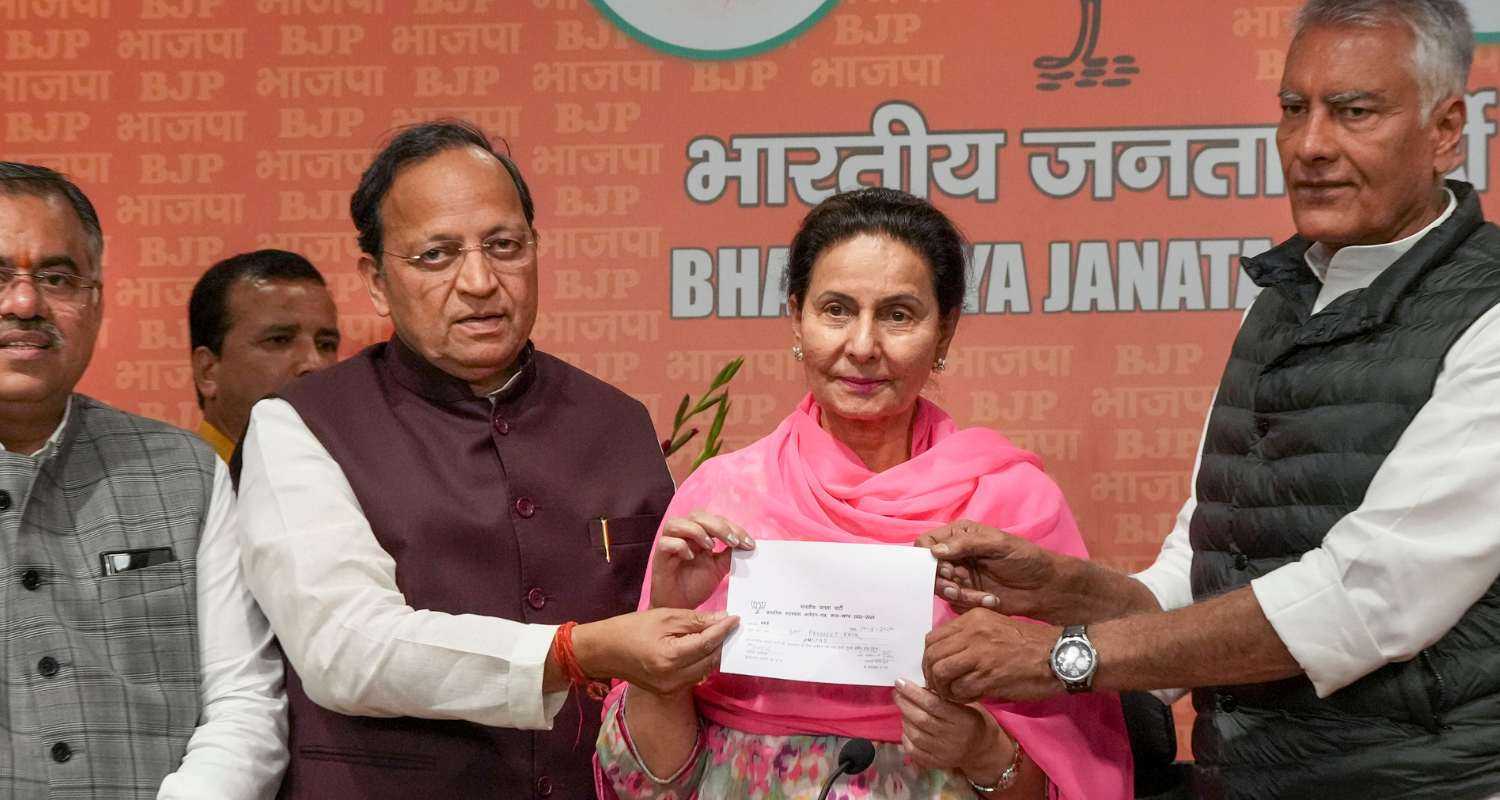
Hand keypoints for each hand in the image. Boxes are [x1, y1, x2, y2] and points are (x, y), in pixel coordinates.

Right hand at [574, 608, 738, 694]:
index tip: (735, 618)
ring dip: (714, 653)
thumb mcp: (663, 617)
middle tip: (730, 625)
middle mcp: (673, 678)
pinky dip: (701, 662)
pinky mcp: (668, 692)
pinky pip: (693, 676)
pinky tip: (703, 648)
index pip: (707, 643)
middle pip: (710, 660)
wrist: (603, 651)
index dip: (723, 630)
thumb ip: (694, 620)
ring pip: (704, 670)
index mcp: (670, 658)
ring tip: (720, 635)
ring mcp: (671, 688)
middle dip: (722, 642)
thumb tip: (721, 619)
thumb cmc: (630, 628)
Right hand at [649, 512, 753, 609]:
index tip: (750, 544)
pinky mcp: (659, 557)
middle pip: (697, 515)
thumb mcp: (718, 569)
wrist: (680, 608)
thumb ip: (729, 554)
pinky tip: (690, 557)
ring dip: (697, 531)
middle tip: (733, 541)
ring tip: (711, 547)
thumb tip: (747, 544)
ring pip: (677, 523)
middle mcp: (683, 535)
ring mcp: (669, 544)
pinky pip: (665, 542)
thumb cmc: (695, 586)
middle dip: (719, 526)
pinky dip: (679, 546)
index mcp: (698, 535)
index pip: (715, 519)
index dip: (733, 528)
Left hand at [893, 679, 1009, 778]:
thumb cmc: (971, 719)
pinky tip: (907, 727)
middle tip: (896, 693)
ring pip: (915, 735)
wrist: (981, 749)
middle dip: (904, 703)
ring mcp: (944, 753)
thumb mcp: (966, 704)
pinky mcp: (937, 764)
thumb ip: (945, 696)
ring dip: (905, 719)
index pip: (933, 704)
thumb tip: (916, 685)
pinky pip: (914, 751)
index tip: (900, 682)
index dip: (913, 692)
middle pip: (921, 720)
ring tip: (904, 708)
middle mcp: (953, 738)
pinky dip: (906, 737)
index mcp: (962, 720)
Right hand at [918, 520, 1070, 619]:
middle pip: (928, 569)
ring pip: (940, 589)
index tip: (946, 567)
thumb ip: (967, 544)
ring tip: (979, 596)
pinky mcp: (967, 596)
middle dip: (941, 581)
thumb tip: (935, 551)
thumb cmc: (1026, 559)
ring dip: (957, 594)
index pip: (925, 543)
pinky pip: (954, 603)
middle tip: (958, 586)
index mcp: (959, 535)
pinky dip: (970, 604)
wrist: (1045, 588)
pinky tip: (990, 600)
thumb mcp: (998, 544)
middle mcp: (955, 555)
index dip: (928, 557)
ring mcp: (959, 576)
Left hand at [924, 608, 1061, 703]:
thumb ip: (970, 636)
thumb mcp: (997, 627)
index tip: (937, 670)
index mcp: (973, 618)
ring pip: (940, 672)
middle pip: (931, 656)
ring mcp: (980, 654)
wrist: (1060, 656)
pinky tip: (969, 698)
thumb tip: (947, 654)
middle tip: (940, 686)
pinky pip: (959, 690)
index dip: (930, 658)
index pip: (932, 638)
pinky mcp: (989, 676)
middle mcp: (972, 632)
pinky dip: (960, 698)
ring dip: (943, 688)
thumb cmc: (1031, 644)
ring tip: (953, 694)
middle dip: (931, 675)